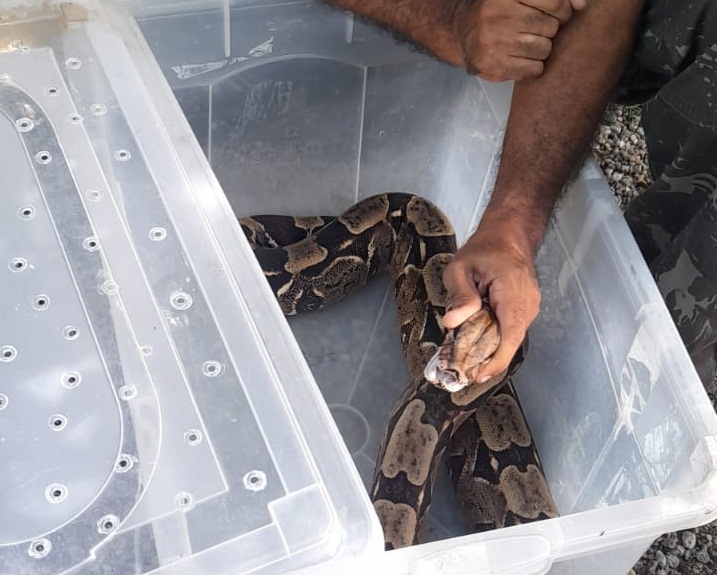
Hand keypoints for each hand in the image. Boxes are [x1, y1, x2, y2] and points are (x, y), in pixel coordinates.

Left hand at [441, 217, 540, 382]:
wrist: (509, 235)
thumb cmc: (485, 248)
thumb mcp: (460, 267)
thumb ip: (459, 295)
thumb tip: (453, 321)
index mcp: (513, 292)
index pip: (511, 334)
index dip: (496, 359)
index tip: (480, 374)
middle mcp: (528, 303)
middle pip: (510, 341)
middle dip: (488, 359)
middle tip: (463, 370)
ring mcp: (530, 306)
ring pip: (510, 337)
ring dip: (490, 348)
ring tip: (466, 357)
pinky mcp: (525, 308)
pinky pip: (510, 329)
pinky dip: (494, 337)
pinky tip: (476, 339)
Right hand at [454, 0, 586, 80]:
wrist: (463, 32)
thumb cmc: (501, 10)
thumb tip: (582, 5)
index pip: (555, 2)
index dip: (561, 9)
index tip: (553, 13)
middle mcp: (499, 16)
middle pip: (551, 27)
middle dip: (548, 30)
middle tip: (533, 30)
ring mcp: (495, 43)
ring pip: (544, 49)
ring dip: (540, 49)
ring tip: (524, 44)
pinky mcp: (494, 67)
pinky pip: (534, 69)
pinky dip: (531, 66)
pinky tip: (518, 58)